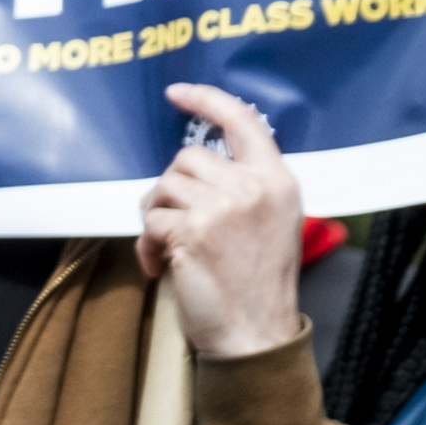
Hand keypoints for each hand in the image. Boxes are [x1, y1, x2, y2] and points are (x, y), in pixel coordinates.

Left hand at [144, 83, 310, 358]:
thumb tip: (196, 165)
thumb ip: (245, 187)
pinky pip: (149, 222)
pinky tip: (162, 266)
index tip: (178, 92)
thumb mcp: (270, 222)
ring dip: (156, 217)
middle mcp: (253, 187)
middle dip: (172, 190)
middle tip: (177, 225)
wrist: (257, 332)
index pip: (243, 121)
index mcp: (278, 181)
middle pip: (186, 158)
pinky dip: (147, 245)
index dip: (208, 100)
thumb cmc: (257, 280)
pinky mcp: (193, 230)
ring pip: (163, 187)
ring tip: (172, 247)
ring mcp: (224, 207)